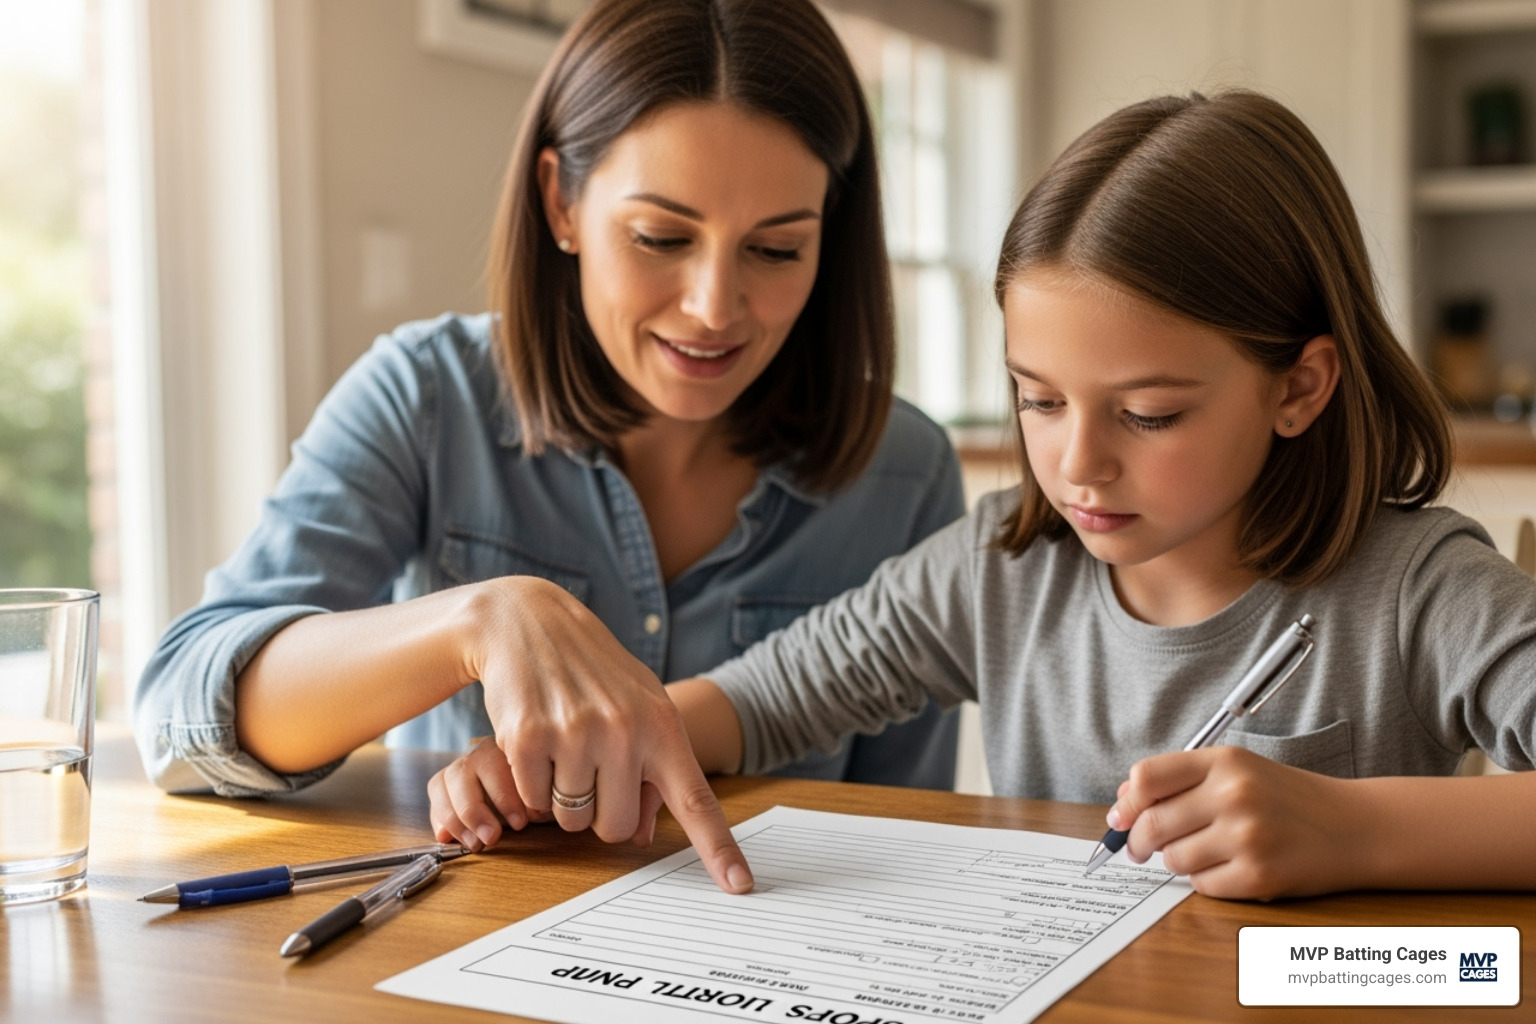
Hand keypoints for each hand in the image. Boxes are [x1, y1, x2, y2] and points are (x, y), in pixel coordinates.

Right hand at [442, 577, 753, 892]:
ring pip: (572, 820)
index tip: (740, 885)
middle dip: (601, 811)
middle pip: (617, 828)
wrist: (529, 621)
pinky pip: (532, 800)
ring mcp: (575, 734)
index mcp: (662, 725)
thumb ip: (654, 764)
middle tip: (591, 769)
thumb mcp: (639, 704)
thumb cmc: (593, 670)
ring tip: (562, 747)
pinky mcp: (527, 738)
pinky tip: (535, 740)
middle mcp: (624, 731)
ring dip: (562, 798)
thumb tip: (649, 833)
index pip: (697, 800)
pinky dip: (530, 783)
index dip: (719, 848)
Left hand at [1107, 746, 1362, 899]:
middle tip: (1138, 849)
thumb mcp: (1237, 770)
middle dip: (1137, 842)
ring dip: (1178, 861)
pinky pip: (1202, 886)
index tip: (1119, 819)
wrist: (1355, 826)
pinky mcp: (1259, 876)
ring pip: (1173, 859)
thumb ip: (1180, 779)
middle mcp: (1235, 795)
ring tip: (1206, 851)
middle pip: (1152, 824)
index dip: (1126, 803)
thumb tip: (1123, 800)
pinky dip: (1206, 881)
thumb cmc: (1287, 798)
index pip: (1147, 778)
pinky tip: (1230, 868)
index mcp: (1225, 761)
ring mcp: (1248, 837)